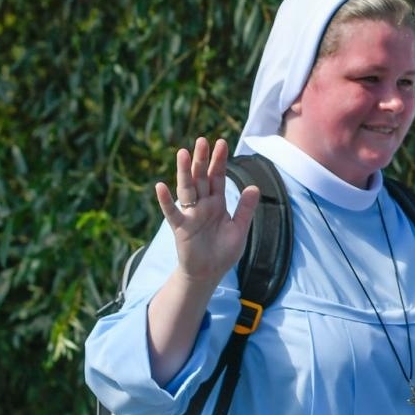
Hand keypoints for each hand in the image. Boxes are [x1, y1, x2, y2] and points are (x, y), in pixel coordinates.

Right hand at [154, 137, 261, 284]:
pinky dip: (166, 200)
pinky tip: (160, 186)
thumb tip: (255, 187)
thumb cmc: (223, 251)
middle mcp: (203, 204)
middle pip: (201, 178)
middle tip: (202, 140)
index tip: (221, 142)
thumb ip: (246, 209)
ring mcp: (190, 214)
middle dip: (202, 160)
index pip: (218, 177)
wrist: (209, 273)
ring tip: (183, 153)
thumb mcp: (239, 229)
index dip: (219, 161)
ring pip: (187, 189)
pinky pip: (173, 212)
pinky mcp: (180, 228)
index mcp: (217, 203)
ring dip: (185, 172)